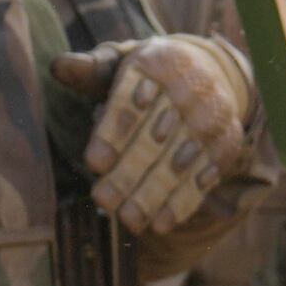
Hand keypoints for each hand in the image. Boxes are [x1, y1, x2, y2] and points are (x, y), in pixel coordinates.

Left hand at [58, 34, 259, 239]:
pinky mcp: (227, 143)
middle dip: (129, 174)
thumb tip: (58, 68)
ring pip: (178, 164)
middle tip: (105, 201)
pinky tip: (162, 223)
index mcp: (158, 63)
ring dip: (154, 196)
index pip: (131, 104)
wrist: (208, 71)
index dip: (113, 135)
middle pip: (154, 139)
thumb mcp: (120, 62)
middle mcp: (191, 88)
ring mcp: (213, 117)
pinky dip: (183, 203)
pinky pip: (203, 177)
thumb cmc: (148, 74)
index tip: (95, 163)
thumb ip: (90, 69)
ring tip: (130, 220)